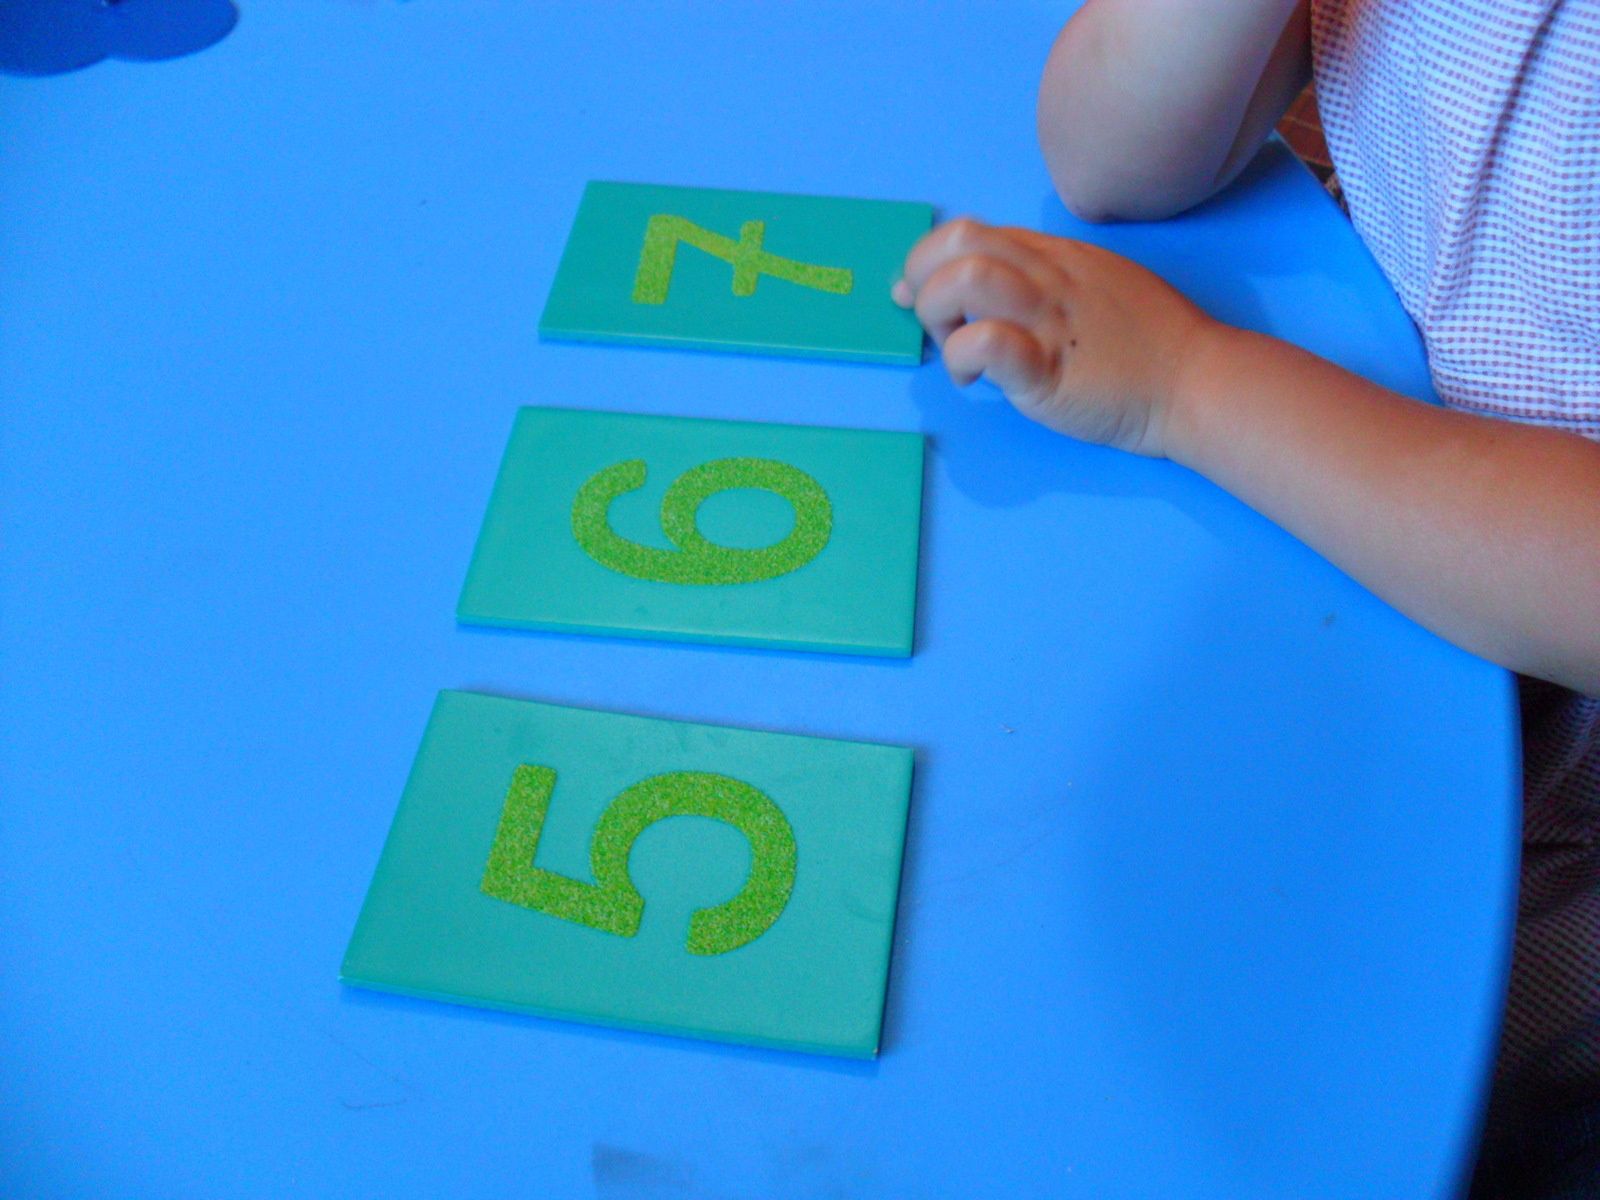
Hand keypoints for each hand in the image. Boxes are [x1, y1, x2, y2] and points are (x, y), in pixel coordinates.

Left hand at [892, 218, 1216, 458]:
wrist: (1196, 381)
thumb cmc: (1147, 341)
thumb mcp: (1094, 285)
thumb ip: (1040, 278)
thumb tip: (979, 283)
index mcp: (1053, 255)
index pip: (970, 232)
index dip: (928, 259)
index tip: (919, 294)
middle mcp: (1046, 276)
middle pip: (957, 243)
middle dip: (923, 281)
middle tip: (937, 325)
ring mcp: (1047, 319)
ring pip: (965, 280)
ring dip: (938, 318)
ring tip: (954, 352)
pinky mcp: (1047, 369)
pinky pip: (987, 342)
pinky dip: (962, 359)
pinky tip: (975, 382)